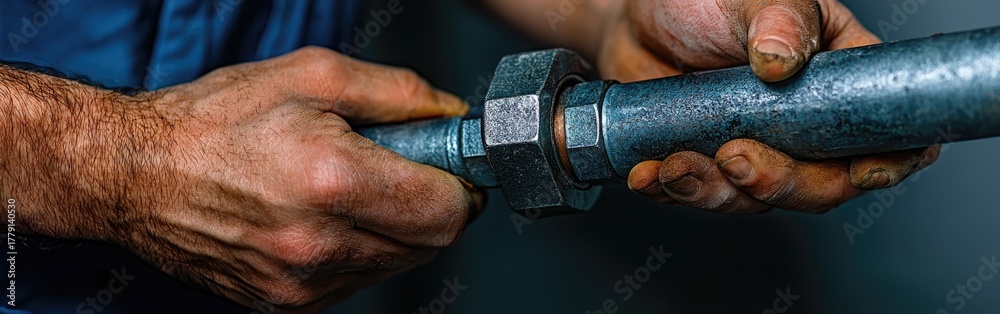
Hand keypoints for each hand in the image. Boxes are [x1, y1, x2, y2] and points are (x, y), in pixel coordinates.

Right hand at [2, 47, 481, 310]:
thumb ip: (399, 95)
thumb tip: (451, 117)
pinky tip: (322, 215)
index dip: (460, 184)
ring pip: (395, 264)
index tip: (448, 164)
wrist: (135, 174)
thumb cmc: (215, 121)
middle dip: (430, 203)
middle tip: (397, 167)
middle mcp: (319, 244)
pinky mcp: (286, 304)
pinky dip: (359, 249)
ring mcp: (301, 283)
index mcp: (331, 181)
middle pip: (429, 244)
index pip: (446, 211)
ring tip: (347, 187)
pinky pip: (356, 280)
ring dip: (393, 228)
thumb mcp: (313, 75)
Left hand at [597, 0, 939, 212]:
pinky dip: (672, 192)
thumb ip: (779, 19)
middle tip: (736, 159)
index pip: (886, 131)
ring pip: (755, 200)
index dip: (888, 159)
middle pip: (820, 184)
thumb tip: (782, 59)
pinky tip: (649, 173)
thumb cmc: (706, 0)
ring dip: (717, 193)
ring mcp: (757, 149)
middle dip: (781, 185)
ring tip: (677, 164)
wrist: (641, 19)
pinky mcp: (709, 165)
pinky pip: (700, 195)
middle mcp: (804, 126)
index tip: (862, 172)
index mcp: (837, 81)